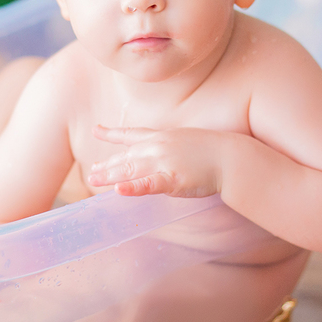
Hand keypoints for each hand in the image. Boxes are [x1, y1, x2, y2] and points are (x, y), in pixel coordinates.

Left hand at [88, 125, 226, 197]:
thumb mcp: (184, 142)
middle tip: (91, 173)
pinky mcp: (172, 179)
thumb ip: (167, 149)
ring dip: (110, 176)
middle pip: (126, 157)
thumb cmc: (212, 151)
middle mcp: (157, 147)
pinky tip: (119, 191)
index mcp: (161, 137)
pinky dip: (133, 188)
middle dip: (107, 165)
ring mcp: (164, 162)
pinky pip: (149, 184)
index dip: (111, 133)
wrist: (230, 157)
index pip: (131, 134)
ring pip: (130, 170)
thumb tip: (156, 156)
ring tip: (93, 180)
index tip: (96, 130)